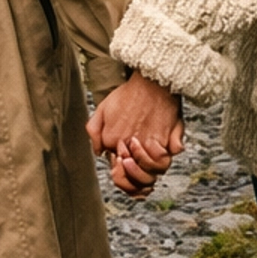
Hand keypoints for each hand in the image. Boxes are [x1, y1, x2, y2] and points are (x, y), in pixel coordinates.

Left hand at [88, 73, 183, 197]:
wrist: (152, 80)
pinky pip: (162, 163)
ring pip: (146, 175)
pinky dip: (159, 163)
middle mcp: (126, 145)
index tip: (125, 161)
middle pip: (128, 177)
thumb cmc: (130, 93)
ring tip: (146, 159)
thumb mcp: (103, 107)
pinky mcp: (162, 140)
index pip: (113, 170)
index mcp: (111, 139)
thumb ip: (94, 130)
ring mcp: (144, 144)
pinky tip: (158, 155)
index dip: (119, 171)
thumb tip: (100, 152)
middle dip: (131, 176)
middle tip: (135, 164)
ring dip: (144, 171)